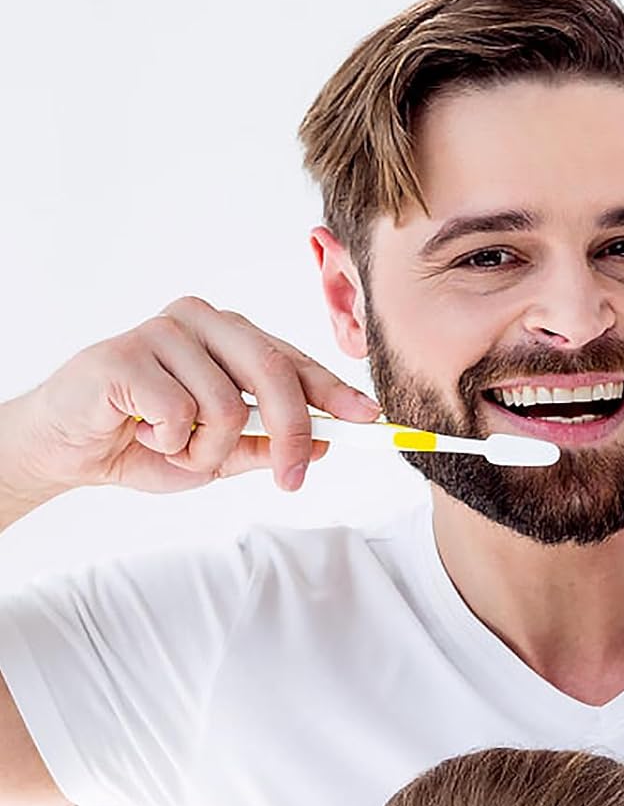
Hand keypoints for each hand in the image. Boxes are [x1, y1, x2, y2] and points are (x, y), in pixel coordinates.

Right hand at [4, 295, 378, 502]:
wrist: (70, 448)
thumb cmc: (149, 442)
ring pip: (227, 406)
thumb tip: (325, 444)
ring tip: (176, 448)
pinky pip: (181, 413)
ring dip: (208, 451)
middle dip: (293, 436)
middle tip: (290, 481)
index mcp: (232, 339)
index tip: (371, 421)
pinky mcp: (126, 354)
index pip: (296, 362)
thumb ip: (269, 445)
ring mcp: (164, 332)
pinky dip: (171, 443)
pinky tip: (144, 434)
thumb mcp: (223, 454)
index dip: (337, 394)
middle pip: (275, 375)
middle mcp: (203, 323)